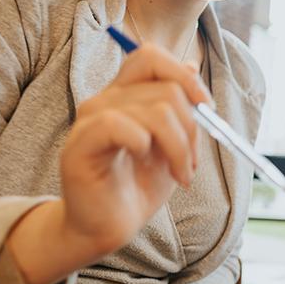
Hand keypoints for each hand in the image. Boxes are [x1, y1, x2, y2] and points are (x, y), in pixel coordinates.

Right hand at [6, 44, 211, 283]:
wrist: (109, 227)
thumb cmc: (138, 185)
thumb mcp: (171, 143)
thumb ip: (180, 106)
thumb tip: (190, 64)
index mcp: (124, 94)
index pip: (150, 56)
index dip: (184, 76)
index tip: (206, 109)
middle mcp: (104, 100)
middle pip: (165, 87)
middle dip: (193, 126)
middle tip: (192, 160)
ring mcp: (89, 120)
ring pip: (155, 111)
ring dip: (179, 148)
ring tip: (180, 174)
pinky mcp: (79, 145)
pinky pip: (118, 125)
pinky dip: (144, 145)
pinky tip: (147, 164)